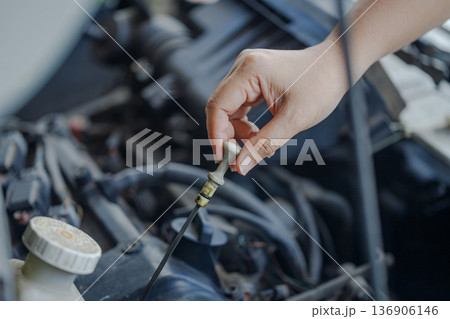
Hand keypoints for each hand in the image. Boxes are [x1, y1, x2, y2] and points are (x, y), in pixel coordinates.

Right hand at [206, 41, 347, 174]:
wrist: (338, 65)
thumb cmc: (321, 85)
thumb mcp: (293, 120)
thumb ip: (264, 144)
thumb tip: (241, 166)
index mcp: (250, 71)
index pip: (218, 106)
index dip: (216, 135)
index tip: (223, 158)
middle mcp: (243, 66)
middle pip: (220, 107)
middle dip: (226, 135)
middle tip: (238, 158)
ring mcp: (247, 70)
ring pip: (228, 108)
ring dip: (237, 131)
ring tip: (255, 144)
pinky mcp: (253, 77)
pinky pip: (239, 104)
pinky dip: (244, 122)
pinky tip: (257, 133)